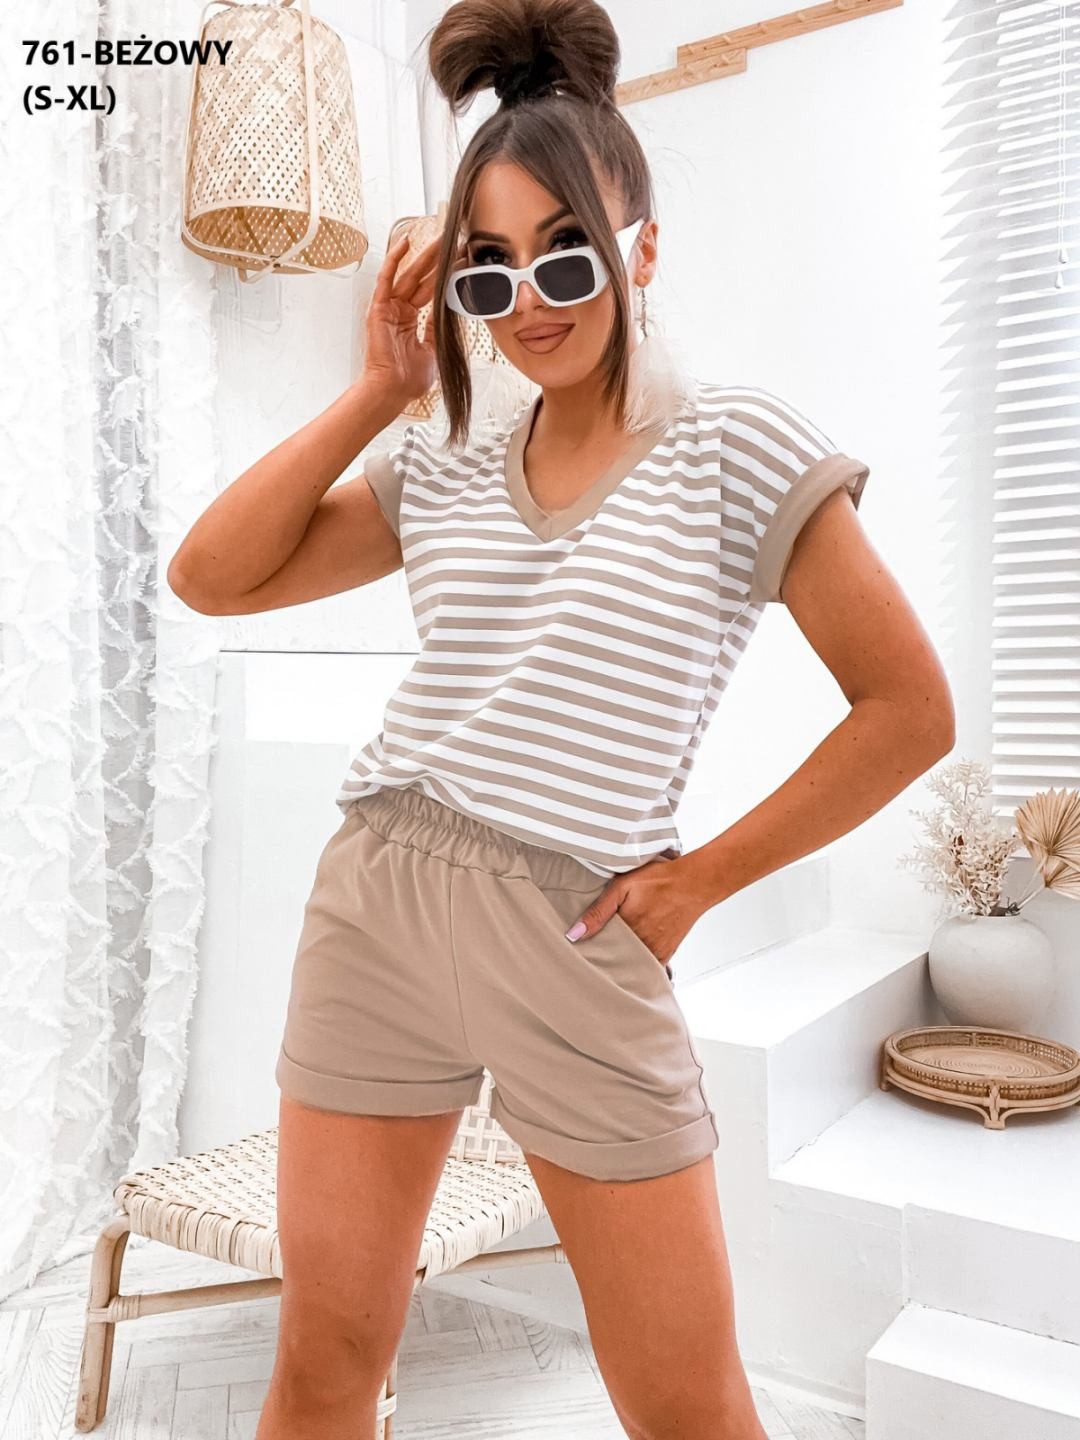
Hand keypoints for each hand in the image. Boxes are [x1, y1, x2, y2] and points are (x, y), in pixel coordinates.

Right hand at [362, 232, 442, 402]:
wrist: (392, 390)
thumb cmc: (408, 379)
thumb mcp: (433, 350)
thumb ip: (438, 327)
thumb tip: (448, 309)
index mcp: (410, 321)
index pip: (430, 292)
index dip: (445, 276)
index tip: (460, 261)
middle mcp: (399, 311)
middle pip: (421, 279)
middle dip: (437, 260)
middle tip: (453, 241)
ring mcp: (388, 308)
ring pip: (408, 275)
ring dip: (423, 256)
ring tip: (439, 239)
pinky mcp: (379, 308)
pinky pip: (386, 279)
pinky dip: (394, 260)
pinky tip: (404, 243)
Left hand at [563, 855, 714, 966]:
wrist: (694, 884)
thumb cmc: (660, 881)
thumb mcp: (622, 887)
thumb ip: (598, 911)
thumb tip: (574, 934)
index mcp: (625, 930)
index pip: (597, 950)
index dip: (586, 952)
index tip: (576, 955)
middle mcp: (640, 946)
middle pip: (613, 962)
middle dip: (601, 962)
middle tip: (588, 962)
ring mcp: (654, 953)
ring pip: (629, 968)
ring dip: (619, 966)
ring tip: (607, 964)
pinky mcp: (665, 955)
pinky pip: (648, 970)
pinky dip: (638, 969)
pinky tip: (629, 965)